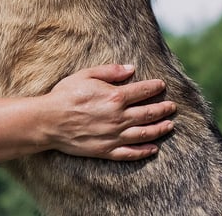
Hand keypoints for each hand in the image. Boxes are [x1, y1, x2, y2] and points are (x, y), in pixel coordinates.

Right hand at [45, 64, 175, 160]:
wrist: (50, 120)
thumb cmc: (65, 95)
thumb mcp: (85, 75)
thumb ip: (109, 71)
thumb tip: (131, 69)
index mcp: (114, 97)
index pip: (142, 91)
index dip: (154, 87)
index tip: (161, 85)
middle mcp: (119, 117)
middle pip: (148, 113)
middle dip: (163, 109)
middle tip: (172, 106)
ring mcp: (114, 136)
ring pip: (145, 134)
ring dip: (160, 129)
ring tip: (169, 125)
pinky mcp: (107, 150)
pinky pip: (131, 153)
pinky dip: (145, 151)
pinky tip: (153, 148)